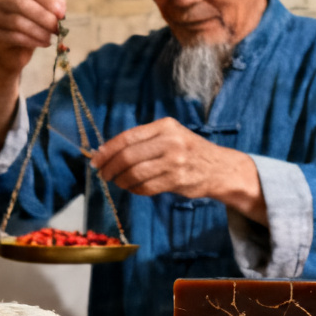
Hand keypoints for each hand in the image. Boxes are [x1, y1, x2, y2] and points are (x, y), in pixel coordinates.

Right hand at [0, 0, 66, 80]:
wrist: (12, 52)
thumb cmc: (28, 27)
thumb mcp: (42, 13)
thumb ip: (51, 6)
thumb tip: (61, 5)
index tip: (61, 13)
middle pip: (21, 3)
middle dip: (43, 16)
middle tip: (57, 27)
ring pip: (17, 21)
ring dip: (38, 30)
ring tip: (50, 38)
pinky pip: (13, 36)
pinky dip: (32, 41)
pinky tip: (43, 44)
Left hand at [91, 118, 267, 222]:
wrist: (219, 168)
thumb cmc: (187, 151)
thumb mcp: (170, 135)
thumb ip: (143, 141)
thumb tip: (106, 152)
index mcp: (165, 126)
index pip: (128, 137)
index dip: (107, 150)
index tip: (96, 160)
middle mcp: (170, 141)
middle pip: (128, 156)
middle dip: (110, 168)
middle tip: (103, 175)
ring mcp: (175, 161)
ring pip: (135, 173)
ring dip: (121, 181)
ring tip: (118, 182)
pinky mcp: (178, 180)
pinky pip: (147, 187)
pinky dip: (135, 189)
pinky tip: (133, 188)